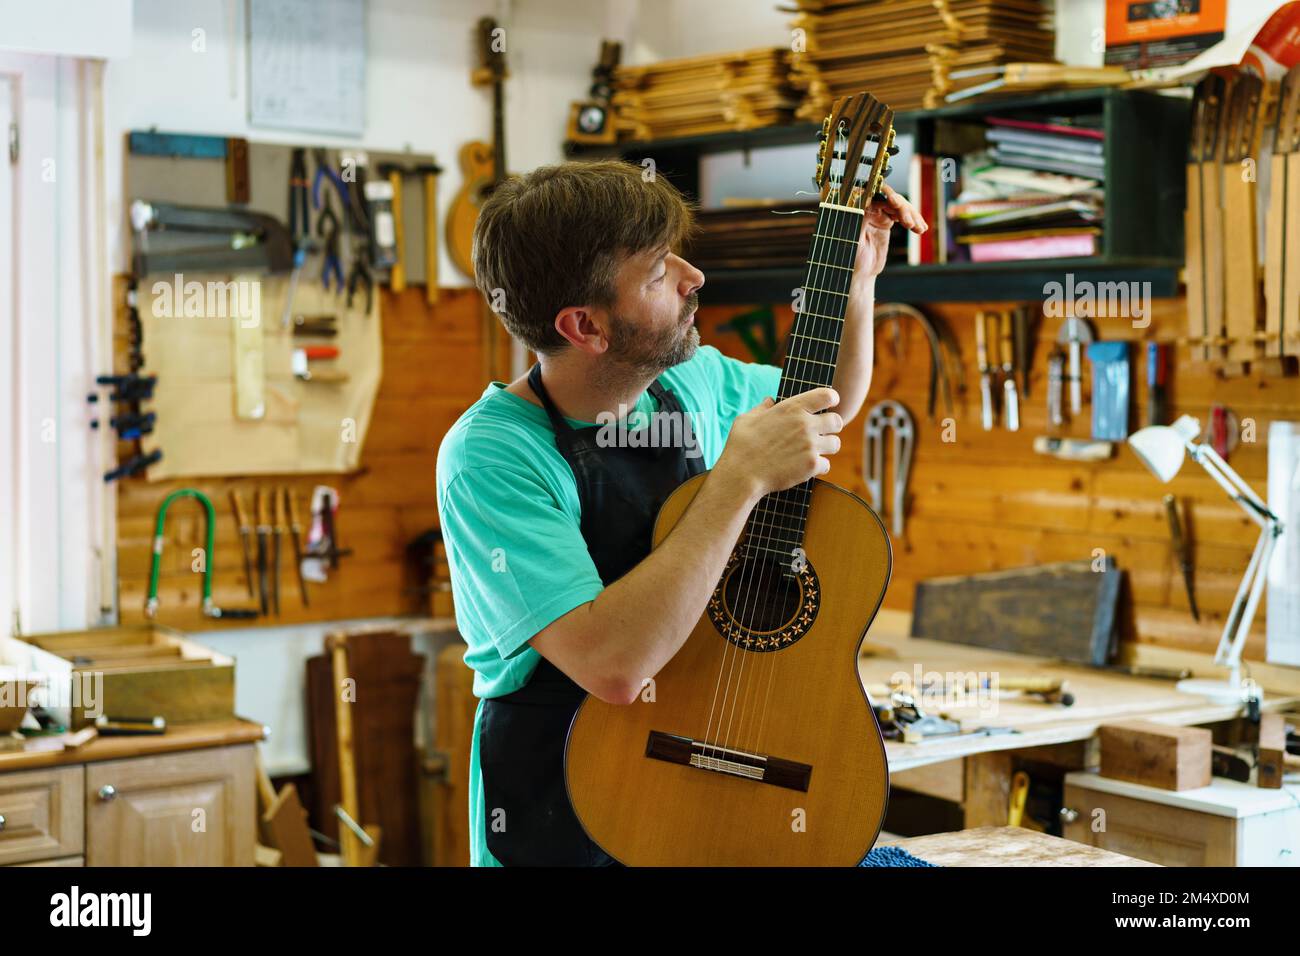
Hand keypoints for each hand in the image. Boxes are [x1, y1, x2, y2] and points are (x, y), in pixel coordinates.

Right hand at [716, 388, 843, 497]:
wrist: (741, 474)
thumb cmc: (740, 446)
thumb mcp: (747, 419)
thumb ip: (762, 408)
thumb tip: (769, 401)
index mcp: (792, 408)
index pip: (827, 395)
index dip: (831, 399)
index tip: (829, 405)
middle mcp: (805, 424)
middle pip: (837, 421)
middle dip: (831, 427)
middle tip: (821, 433)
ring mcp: (810, 445)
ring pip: (835, 444)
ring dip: (826, 448)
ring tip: (814, 452)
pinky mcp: (811, 465)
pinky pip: (826, 465)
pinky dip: (818, 468)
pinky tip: (805, 468)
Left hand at [854, 183, 926, 281]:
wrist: (861, 272)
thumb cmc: (851, 258)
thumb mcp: (855, 240)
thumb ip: (860, 220)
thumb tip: (866, 201)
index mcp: (857, 210)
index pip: (874, 195)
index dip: (886, 196)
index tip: (894, 203)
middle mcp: (868, 209)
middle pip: (890, 200)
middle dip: (902, 209)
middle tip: (909, 223)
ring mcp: (879, 214)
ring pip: (899, 207)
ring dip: (912, 216)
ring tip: (919, 229)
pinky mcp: (887, 222)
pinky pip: (903, 216)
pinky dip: (914, 221)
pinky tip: (921, 228)